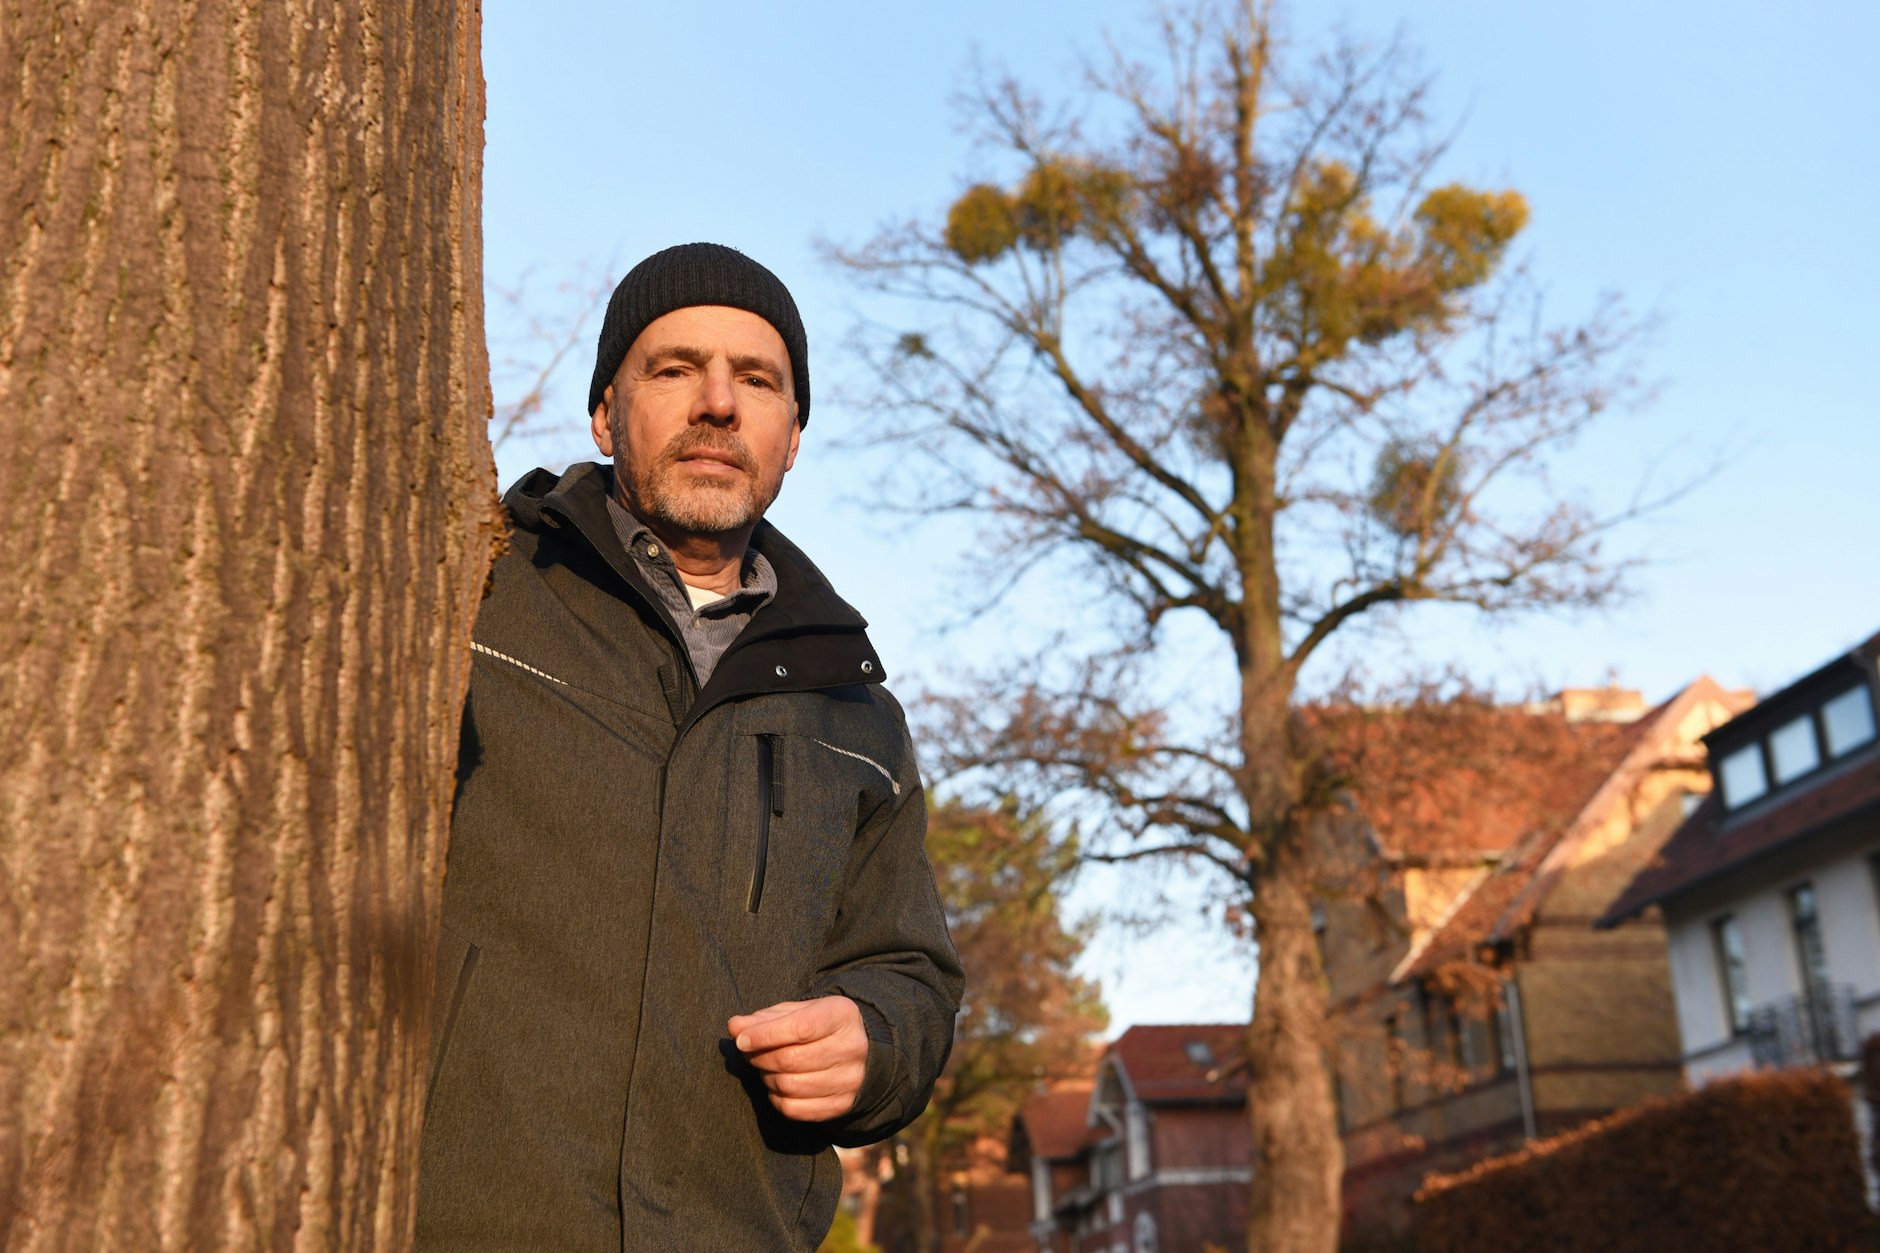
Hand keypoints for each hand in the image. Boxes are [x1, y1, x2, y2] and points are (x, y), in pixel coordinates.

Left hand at [728, 996, 868, 1122]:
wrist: (851, 1052)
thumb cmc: (816, 1026)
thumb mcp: (794, 1013)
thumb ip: (763, 1019)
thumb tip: (734, 1027)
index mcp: (842, 1016)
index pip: (799, 1028)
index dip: (764, 1035)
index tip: (741, 1040)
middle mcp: (852, 1047)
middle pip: (791, 1059)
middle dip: (760, 1058)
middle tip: (750, 1054)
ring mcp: (850, 1080)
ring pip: (790, 1086)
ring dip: (766, 1078)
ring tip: (765, 1068)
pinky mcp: (841, 1105)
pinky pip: (794, 1109)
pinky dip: (775, 1099)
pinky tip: (776, 1086)